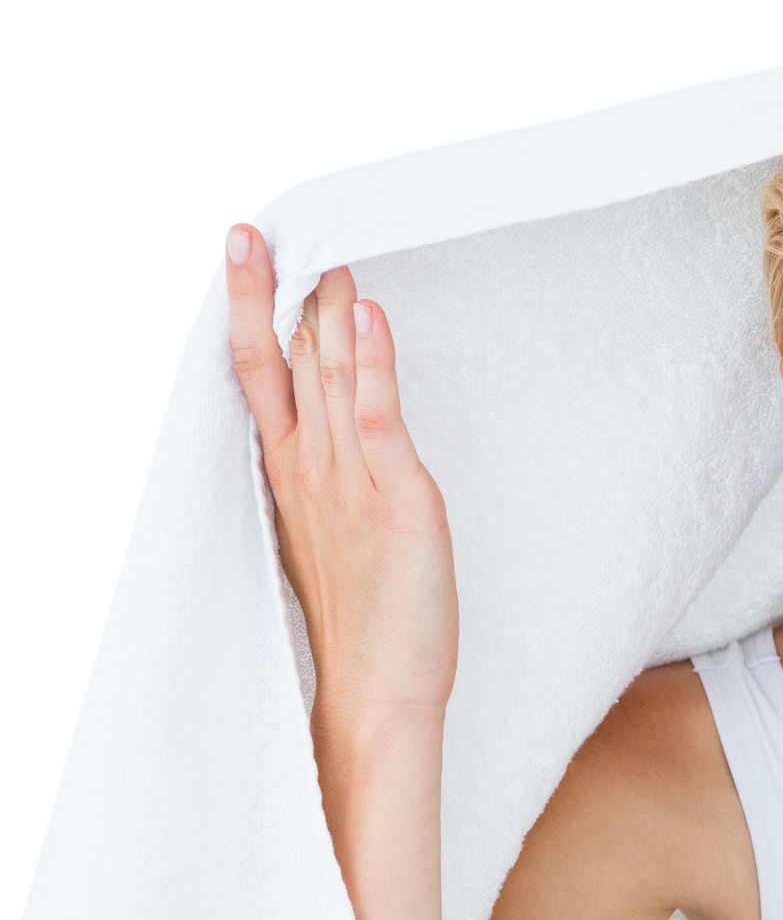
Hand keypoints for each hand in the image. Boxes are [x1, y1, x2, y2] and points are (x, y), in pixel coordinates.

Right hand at [225, 227, 457, 724]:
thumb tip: (332, 415)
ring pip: (329, 379)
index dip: (252, 307)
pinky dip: (372, 366)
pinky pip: (379, 420)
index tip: (246, 249)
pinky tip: (367, 318)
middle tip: (271, 229)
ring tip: (325, 255)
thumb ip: (327, 471)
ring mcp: (350, 485)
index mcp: (290, 476)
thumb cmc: (364, 617)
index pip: (260, 374)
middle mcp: (310, 472)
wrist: (380, 690)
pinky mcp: (398, 503)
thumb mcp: (330, 531)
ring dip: (327, 314)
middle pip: (284, 364)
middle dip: (278, 294)